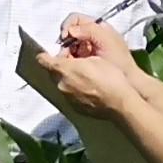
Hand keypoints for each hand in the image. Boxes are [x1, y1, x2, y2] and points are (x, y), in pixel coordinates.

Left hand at [29, 36, 144, 119]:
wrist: (119, 102)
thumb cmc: (109, 76)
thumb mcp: (94, 58)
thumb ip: (77, 58)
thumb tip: (70, 60)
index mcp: (64, 69)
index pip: (43, 60)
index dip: (46, 55)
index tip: (52, 53)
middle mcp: (61, 85)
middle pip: (53, 73)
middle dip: (60, 67)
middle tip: (74, 63)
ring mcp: (67, 98)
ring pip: (61, 84)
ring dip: (68, 79)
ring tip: (84, 77)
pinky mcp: (74, 108)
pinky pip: (69, 95)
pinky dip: (75, 91)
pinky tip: (88, 89)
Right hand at [56, 14, 135, 68]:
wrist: (127, 79)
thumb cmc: (119, 59)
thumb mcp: (107, 41)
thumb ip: (90, 31)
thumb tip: (71, 30)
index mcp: (97, 26)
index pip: (76, 18)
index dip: (67, 25)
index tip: (65, 37)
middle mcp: (90, 34)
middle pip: (70, 31)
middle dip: (64, 40)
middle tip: (64, 52)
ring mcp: (86, 46)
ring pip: (68, 43)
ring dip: (65, 50)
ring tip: (65, 59)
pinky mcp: (83, 59)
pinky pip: (70, 55)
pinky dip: (67, 58)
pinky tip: (69, 64)